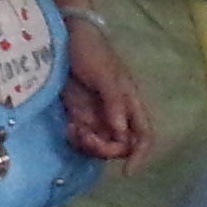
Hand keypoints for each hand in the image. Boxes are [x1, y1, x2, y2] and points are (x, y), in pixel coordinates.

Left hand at [62, 21, 150, 162]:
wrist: (64, 35)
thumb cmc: (90, 50)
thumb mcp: (105, 74)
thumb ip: (114, 102)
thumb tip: (120, 133)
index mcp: (130, 102)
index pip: (143, 135)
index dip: (140, 155)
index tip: (127, 171)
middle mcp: (116, 113)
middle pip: (119, 146)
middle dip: (104, 148)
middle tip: (85, 136)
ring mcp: (97, 115)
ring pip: (99, 144)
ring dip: (88, 144)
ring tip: (74, 129)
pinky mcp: (79, 114)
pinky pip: (82, 137)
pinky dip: (76, 138)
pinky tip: (68, 126)